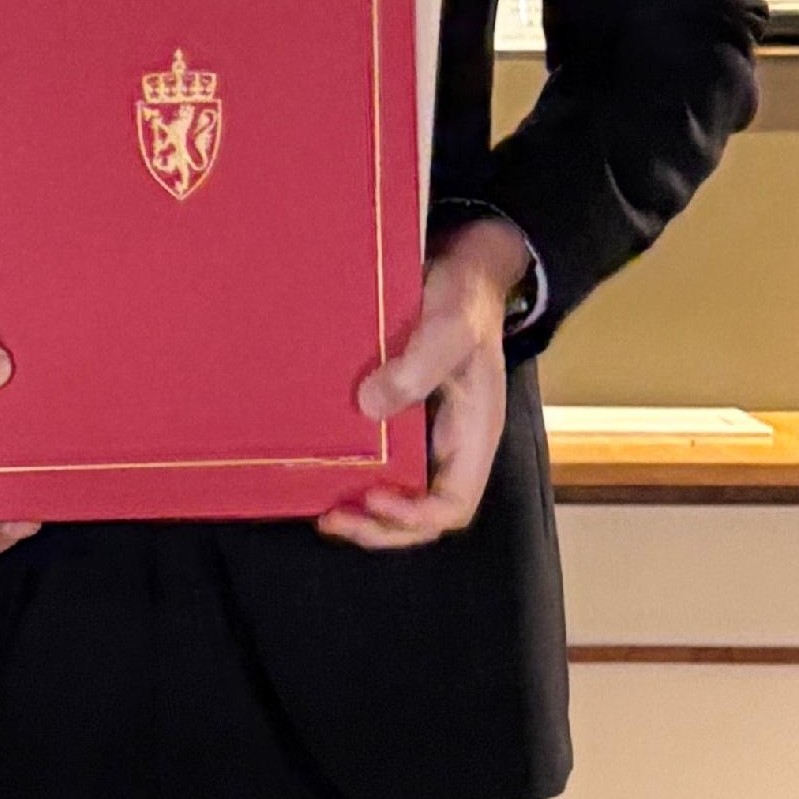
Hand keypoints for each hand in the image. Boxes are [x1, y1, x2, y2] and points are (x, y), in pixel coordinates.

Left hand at [318, 217, 531, 552]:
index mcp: (474, 434)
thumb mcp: (448, 327)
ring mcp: (427, 435)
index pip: (453, 504)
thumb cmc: (463, 300)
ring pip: (401, 494)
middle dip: (380, 527)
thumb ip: (417, 368)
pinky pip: (383, 462)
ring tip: (324, 510)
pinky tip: (325, 469)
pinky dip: (356, 475)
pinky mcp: (402, 418)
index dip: (414, 516)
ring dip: (363, 510)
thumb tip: (369, 406)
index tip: (373, 499)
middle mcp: (451, 444)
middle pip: (423, 515)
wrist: (460, 270)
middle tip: (333, 519)